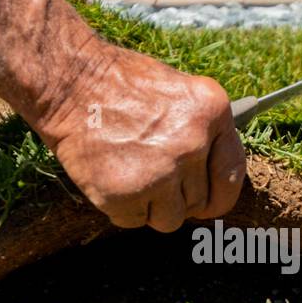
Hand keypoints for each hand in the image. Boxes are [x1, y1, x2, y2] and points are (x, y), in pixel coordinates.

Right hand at [36, 43, 246, 230]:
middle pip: (198, 202)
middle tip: (150, 176)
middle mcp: (193, 144)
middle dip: (176, 197)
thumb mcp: (178, 91)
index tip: (208, 204)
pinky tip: (110, 177)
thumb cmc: (120, 84)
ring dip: (150, 207)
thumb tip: (213, 175)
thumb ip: (203, 131)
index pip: (232, 174)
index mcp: (212, 112)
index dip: (220, 195)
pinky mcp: (127, 194)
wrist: (69, 81)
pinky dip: (121, 208)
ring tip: (129, 174)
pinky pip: (134, 221)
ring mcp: (160, 172)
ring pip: (169, 219)